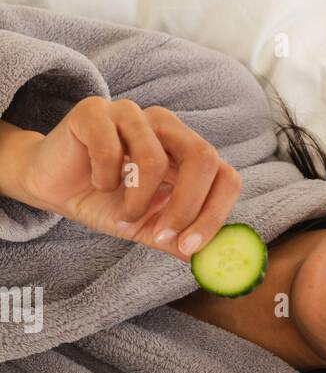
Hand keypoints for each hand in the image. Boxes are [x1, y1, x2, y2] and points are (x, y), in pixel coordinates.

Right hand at [17, 96, 242, 259]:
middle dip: (186, 207)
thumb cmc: (106, 202)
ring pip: (154, 159)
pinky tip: (97, 183)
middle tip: (162, 236)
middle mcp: (166, 126)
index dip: (215, 213)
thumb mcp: (147, 227)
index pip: (225, 175)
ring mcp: (132, 114)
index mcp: (187, 150)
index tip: (190, 246)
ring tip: (122, 215)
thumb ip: (178, 239)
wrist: (54, 185)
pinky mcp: (95, 111)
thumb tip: (211, 260)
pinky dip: (105, 179)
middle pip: (203, 158)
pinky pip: (111, 150)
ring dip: (138, 201)